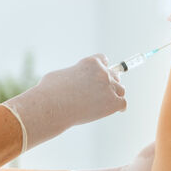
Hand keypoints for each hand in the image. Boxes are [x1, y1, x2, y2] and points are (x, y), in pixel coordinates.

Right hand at [3, 54, 125, 149]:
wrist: (49, 108)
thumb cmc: (48, 92)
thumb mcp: (60, 75)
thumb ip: (74, 74)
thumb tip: (75, 78)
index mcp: (90, 63)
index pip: (104, 60)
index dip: (102, 68)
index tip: (100, 75)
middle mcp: (102, 73)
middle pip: (114, 75)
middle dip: (108, 83)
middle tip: (102, 92)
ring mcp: (108, 87)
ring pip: (120, 89)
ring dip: (115, 94)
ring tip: (106, 102)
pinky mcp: (112, 103)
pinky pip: (122, 103)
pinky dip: (120, 107)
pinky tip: (118, 110)